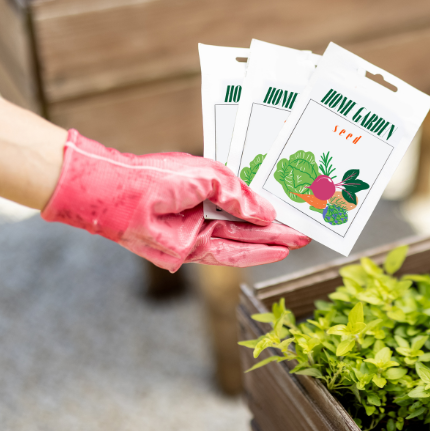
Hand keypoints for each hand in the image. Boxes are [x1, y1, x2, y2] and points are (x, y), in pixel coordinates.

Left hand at [42, 130, 309, 271]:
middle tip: (305, 230)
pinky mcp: (193, 251)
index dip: (270, 206)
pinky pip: (229, 255)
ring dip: (271, 242)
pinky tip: (277, 253)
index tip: (294, 208)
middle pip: (248, 224)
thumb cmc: (161, 176)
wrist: (124, 195)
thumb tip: (266, 214)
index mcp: (208, 189)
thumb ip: (240, 196)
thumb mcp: (211, 176)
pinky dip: (254, 255)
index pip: (245, 200)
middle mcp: (206, 212)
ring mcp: (200, 232)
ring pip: (243, 240)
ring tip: (299, 241)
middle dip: (277, 228)